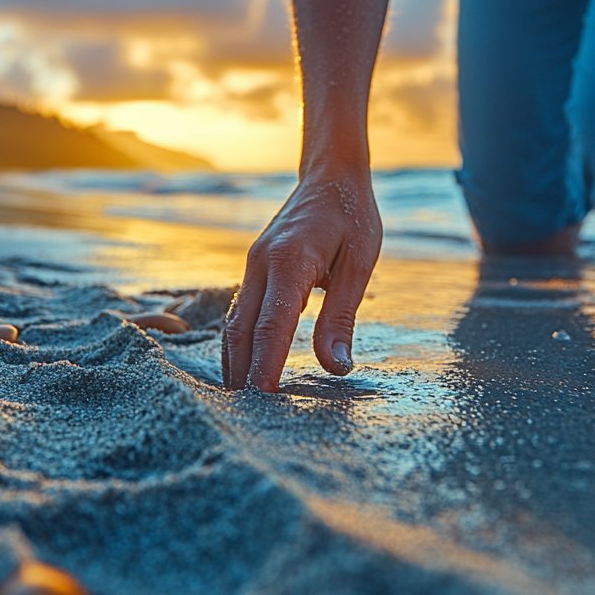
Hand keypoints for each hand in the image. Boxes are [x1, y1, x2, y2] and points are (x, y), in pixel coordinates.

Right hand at [222, 169, 382, 390]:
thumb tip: (338, 367)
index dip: (266, 367)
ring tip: (242, 404)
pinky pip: (242, 313)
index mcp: (289, 261)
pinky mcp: (255, 269)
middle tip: (247, 420)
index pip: (272, 326)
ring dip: (236, 364)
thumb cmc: (352, 216)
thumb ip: (342, 316)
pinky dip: (241, 345)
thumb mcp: (359, 263)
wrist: (331, 175)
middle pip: (242, 331)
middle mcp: (261, 265)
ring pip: (235, 325)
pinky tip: (245, 368)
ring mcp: (253, 266)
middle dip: (242, 375)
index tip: (264, 401)